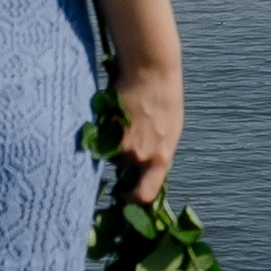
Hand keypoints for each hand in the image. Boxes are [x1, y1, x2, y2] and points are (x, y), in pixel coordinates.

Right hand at [114, 65, 182, 205]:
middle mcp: (141, 155)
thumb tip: (144, 166)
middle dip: (121, 160)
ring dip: (112, 142)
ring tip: (122, 119)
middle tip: (122, 141)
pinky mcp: (106, 128)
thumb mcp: (170, 130)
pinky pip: (100, 138)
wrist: (151, 69)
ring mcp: (122, 142)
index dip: (133, 201)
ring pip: (110, 152)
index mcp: (161, 157)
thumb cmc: (164, 97)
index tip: (124, 198)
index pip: (145, 195)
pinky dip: (104, 129)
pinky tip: (114, 111)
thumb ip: (157, 151)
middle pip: (123, 170)